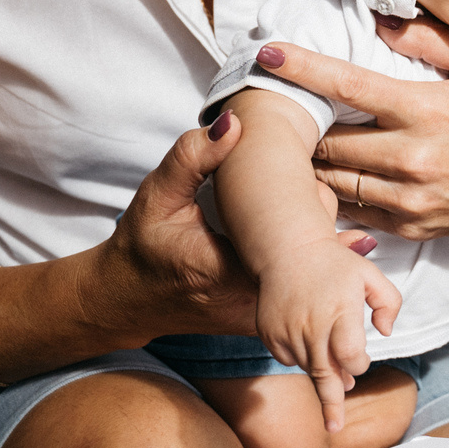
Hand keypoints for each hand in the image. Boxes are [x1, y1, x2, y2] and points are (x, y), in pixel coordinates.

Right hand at [86, 112, 374, 348]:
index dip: (313, 207)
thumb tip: (233, 124)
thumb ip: (193, 157)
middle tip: (314, 189)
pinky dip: (305, 265)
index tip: (309, 181)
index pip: (297, 240)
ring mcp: (258, 319)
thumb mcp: (157, 195)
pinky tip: (301, 237)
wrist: (127, 299)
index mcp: (227, 271)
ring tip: (309, 209)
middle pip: (313, 263)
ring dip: (318, 245)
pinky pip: (300, 292)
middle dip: (321, 222)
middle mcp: (250, 303)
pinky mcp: (261, 323)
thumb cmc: (142, 245)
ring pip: (311, 281)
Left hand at [255, 20, 448, 241]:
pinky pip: (352, 210)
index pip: (349, 84)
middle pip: (328, 140)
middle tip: (274, 107)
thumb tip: (379, 20)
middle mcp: (414, 157)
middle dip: (298, 123)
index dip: (301, 68)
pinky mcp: (408, 227)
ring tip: (291, 142)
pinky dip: (333, 194)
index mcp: (427, 110)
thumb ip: (430, 39)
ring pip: (333, 180)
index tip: (266, 55)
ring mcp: (409, 199)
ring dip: (309, 161)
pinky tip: (321, 176)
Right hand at [256, 239, 404, 431]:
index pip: (351, 357)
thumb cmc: (335, 264)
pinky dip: (301, 357)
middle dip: (332, 402)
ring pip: (309, 368)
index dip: (358, 365)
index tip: (361, 364)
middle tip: (334, 427)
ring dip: (322, 374)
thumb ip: (389, 303)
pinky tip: (308, 338)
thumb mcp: (371, 276)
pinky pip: (289, 358)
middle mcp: (312, 324)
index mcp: (340, 311)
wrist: (288, 249)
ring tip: (334, 374)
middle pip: (325, 375)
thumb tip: (387, 334)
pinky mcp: (270, 333)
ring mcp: (287, 330)